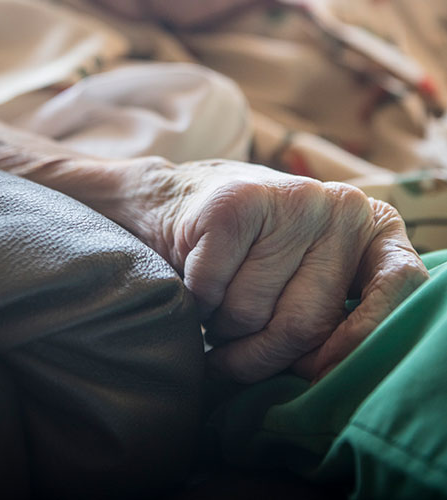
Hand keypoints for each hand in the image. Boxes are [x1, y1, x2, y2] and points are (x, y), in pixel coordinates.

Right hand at [138, 159, 427, 382]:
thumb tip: (325, 376)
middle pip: (306, 324)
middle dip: (258, 352)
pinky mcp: (237, 202)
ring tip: (218, 302)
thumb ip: (334, 317)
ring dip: (220, 327)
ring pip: (251, 313)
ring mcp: (291, 198)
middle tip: (235, 346)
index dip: (363, 340)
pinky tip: (197, 282)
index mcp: (372, 226)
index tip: (319, 372)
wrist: (174, 199)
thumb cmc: (250, 253)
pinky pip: (213, 290)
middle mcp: (342, 205)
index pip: (401, 284)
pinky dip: (195, 300)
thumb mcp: (308, 277)